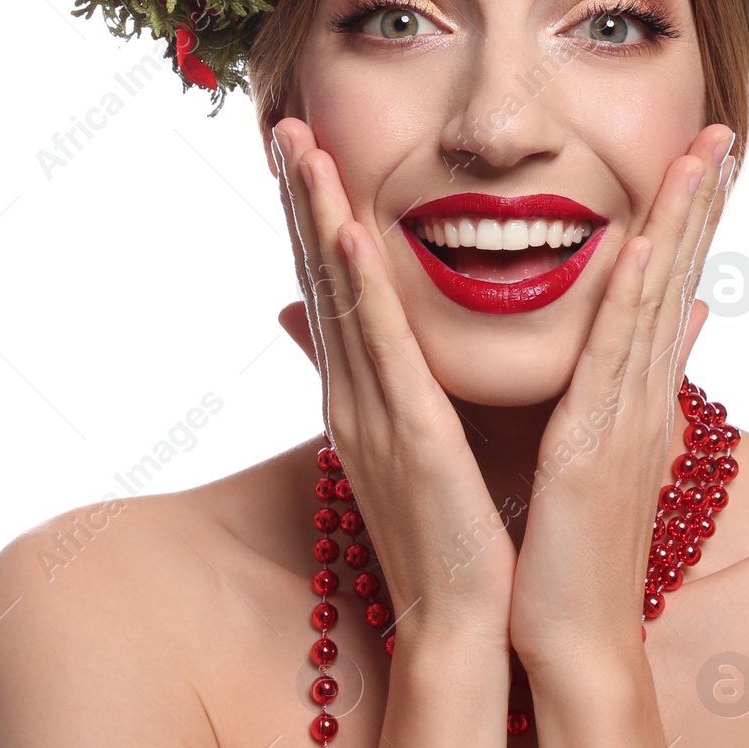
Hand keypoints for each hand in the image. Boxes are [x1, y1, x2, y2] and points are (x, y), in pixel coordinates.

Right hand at [269, 117, 516, 651]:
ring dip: (317, 218)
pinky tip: (346, 232)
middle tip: (283, 125)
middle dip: (303, 200)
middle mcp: (356, 393)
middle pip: (321, 278)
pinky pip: (379, 350)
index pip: (336, 288)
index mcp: (369, 393)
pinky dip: (358, 288)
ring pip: (339, 296)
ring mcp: (372, 412)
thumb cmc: (458, 533)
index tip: (307, 152)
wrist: (465, 622)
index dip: (317, 217)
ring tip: (299, 149)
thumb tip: (421, 347)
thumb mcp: (428, 444)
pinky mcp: (407, 434)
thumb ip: (419, 386)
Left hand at [506, 123, 736, 675]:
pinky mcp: (596, 432)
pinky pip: (615, 339)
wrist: (571, 639)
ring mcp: (628, 409)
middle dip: (700, 200)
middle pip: (679, 275)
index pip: (668, 290)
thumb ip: (607, 397)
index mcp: (635, 395)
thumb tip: (627, 363)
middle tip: (721, 132)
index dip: (689, 223)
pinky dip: (630, 280)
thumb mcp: (592, 459)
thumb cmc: (567, 554)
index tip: (703, 160)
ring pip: (660, 291)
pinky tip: (634, 229)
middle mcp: (644, 392)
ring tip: (704, 150)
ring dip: (682, 216)